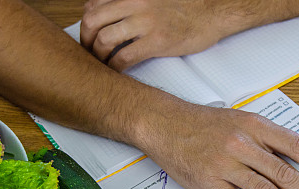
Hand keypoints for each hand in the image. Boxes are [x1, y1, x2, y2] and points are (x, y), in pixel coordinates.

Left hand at [80, 0, 223, 70]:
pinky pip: (124, 57)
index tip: (88, 36)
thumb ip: (130, 3)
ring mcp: (145, 22)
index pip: (94, 5)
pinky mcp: (156, 41)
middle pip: (93, 21)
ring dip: (98, 56)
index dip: (86, 23)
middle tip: (89, 52)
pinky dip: (115, 67)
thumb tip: (111, 13)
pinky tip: (116, 71)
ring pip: (105, 39)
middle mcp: (134, 4)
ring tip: (101, 64)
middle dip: (86, 40)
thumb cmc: (185, 7)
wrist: (212, 12)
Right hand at [135, 102, 298, 188]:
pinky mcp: (210, 182)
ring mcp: (226, 164)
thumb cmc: (203, 125)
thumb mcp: (240, 122)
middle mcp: (243, 144)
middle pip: (286, 173)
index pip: (297, 146)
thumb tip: (295, 167)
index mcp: (255, 126)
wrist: (164, 124)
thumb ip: (266, 141)